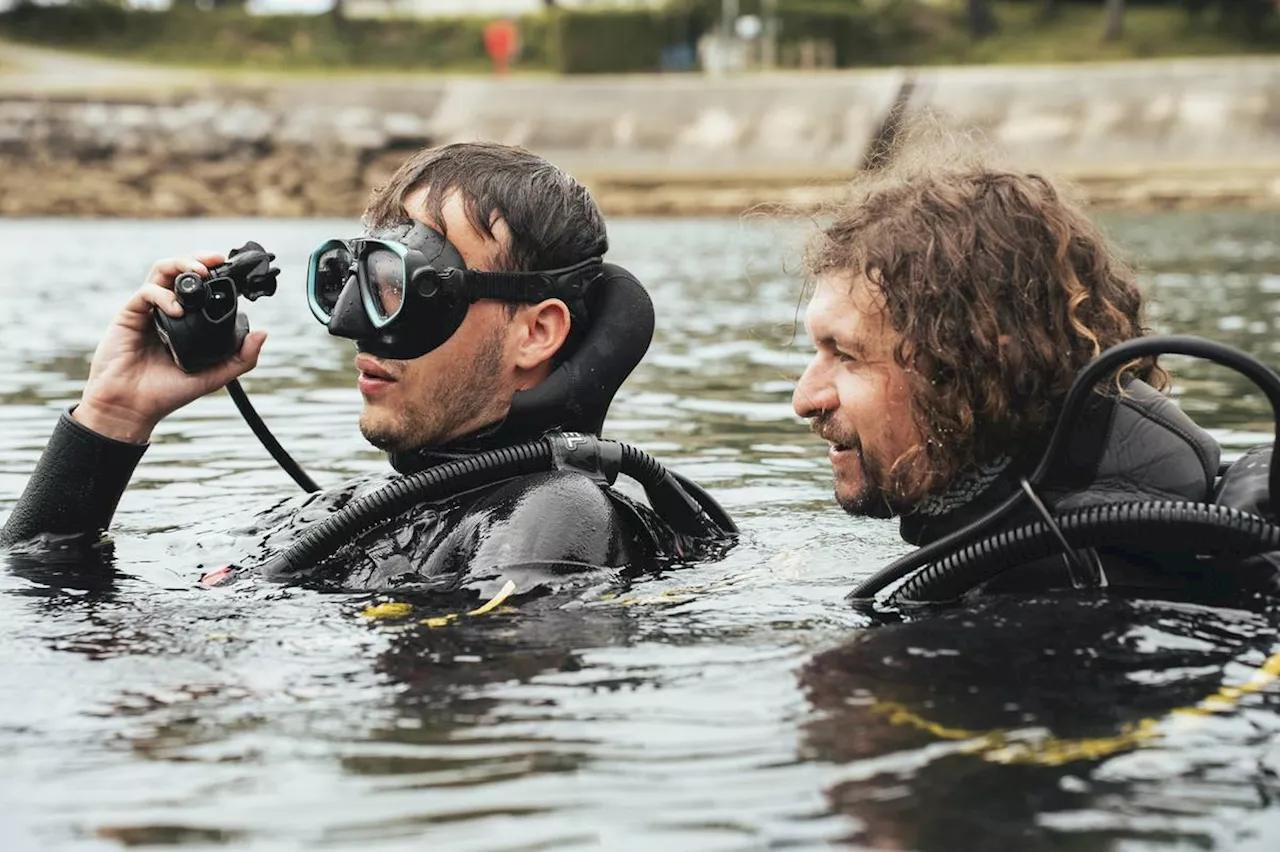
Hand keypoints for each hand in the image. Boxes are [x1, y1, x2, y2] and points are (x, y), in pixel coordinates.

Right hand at [74, 253, 267, 443]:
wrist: (132, 406)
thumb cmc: (168, 393)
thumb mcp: (214, 376)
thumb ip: (241, 358)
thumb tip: (263, 333)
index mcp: (187, 320)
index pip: (200, 287)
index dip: (214, 273)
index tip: (231, 268)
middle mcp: (168, 310)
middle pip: (180, 270)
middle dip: (198, 258)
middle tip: (216, 259)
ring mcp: (148, 310)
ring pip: (162, 271)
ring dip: (181, 265)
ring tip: (200, 273)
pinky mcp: (129, 314)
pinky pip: (146, 293)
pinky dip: (164, 296)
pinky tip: (176, 310)